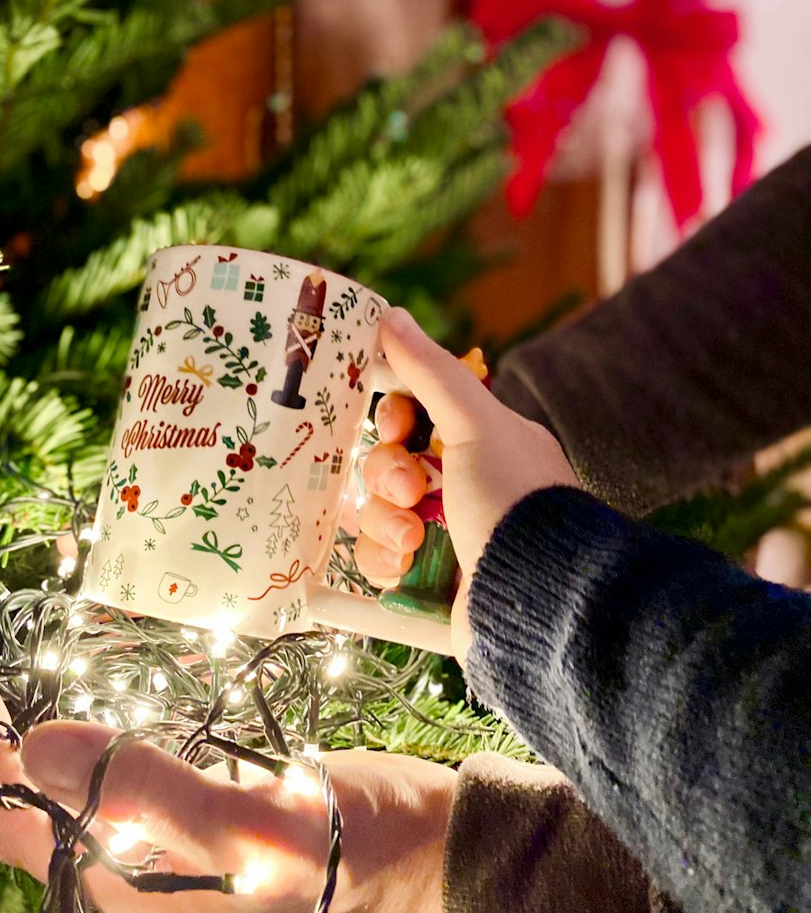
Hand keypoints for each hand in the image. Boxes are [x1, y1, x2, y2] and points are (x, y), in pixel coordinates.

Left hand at [0, 672, 455, 912]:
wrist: (441, 859)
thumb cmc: (359, 847)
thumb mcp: (256, 823)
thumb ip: (149, 792)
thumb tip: (37, 751)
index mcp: (139, 881)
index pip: (26, 824)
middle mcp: (146, 870)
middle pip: (37, 816)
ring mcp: (178, 845)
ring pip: (75, 799)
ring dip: (27, 752)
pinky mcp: (211, 814)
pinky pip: (120, 782)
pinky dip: (84, 746)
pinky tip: (86, 724)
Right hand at [355, 308, 578, 663]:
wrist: (541, 596)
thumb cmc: (517, 501)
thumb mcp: (478, 425)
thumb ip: (432, 372)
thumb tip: (392, 316)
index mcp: (477, 444)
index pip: (410, 417)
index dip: (392, 419)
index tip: (398, 427)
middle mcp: (457, 488)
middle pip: (382, 463)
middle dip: (386, 475)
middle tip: (412, 490)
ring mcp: (439, 536)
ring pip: (372, 511)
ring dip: (383, 521)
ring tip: (415, 539)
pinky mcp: (423, 583)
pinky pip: (375, 559)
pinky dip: (382, 561)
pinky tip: (406, 566)